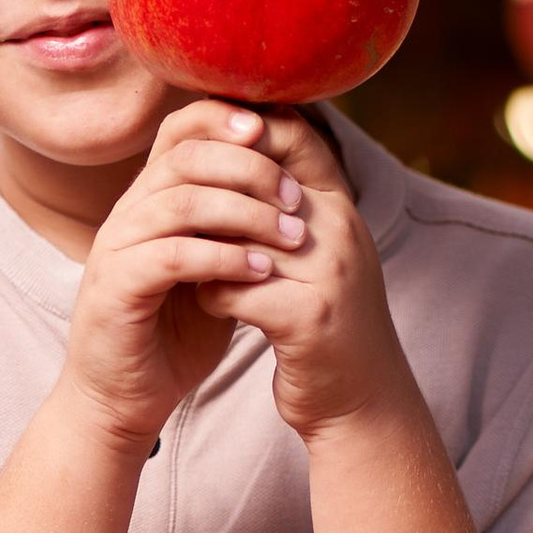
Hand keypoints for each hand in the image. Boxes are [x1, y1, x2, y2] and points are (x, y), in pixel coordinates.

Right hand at [60, 100, 310, 449]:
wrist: (125, 399)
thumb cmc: (174, 334)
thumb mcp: (216, 266)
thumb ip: (238, 225)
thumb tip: (295, 182)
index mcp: (150, 198)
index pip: (181, 129)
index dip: (226, 119)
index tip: (279, 134)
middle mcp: (128, 213)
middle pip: (185, 157)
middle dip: (249, 168)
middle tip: (296, 197)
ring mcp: (116, 248)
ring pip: (181, 201)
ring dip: (246, 214)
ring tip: (292, 237)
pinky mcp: (115, 288)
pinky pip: (172, 256)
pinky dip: (222, 259)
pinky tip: (262, 272)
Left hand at [194, 109, 415, 442]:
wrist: (361, 400)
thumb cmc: (324, 322)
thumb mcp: (318, 254)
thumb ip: (286, 209)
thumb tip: (231, 152)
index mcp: (339, 206)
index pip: (292, 134)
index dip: (239, 133)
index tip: (196, 154)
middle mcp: (339, 228)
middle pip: (254, 179)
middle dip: (206, 196)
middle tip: (171, 214)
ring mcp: (328, 271)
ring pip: (236, 234)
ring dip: (202, 248)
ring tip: (185, 262)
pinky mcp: (307, 316)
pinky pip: (234, 288)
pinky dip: (209, 295)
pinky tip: (206, 305)